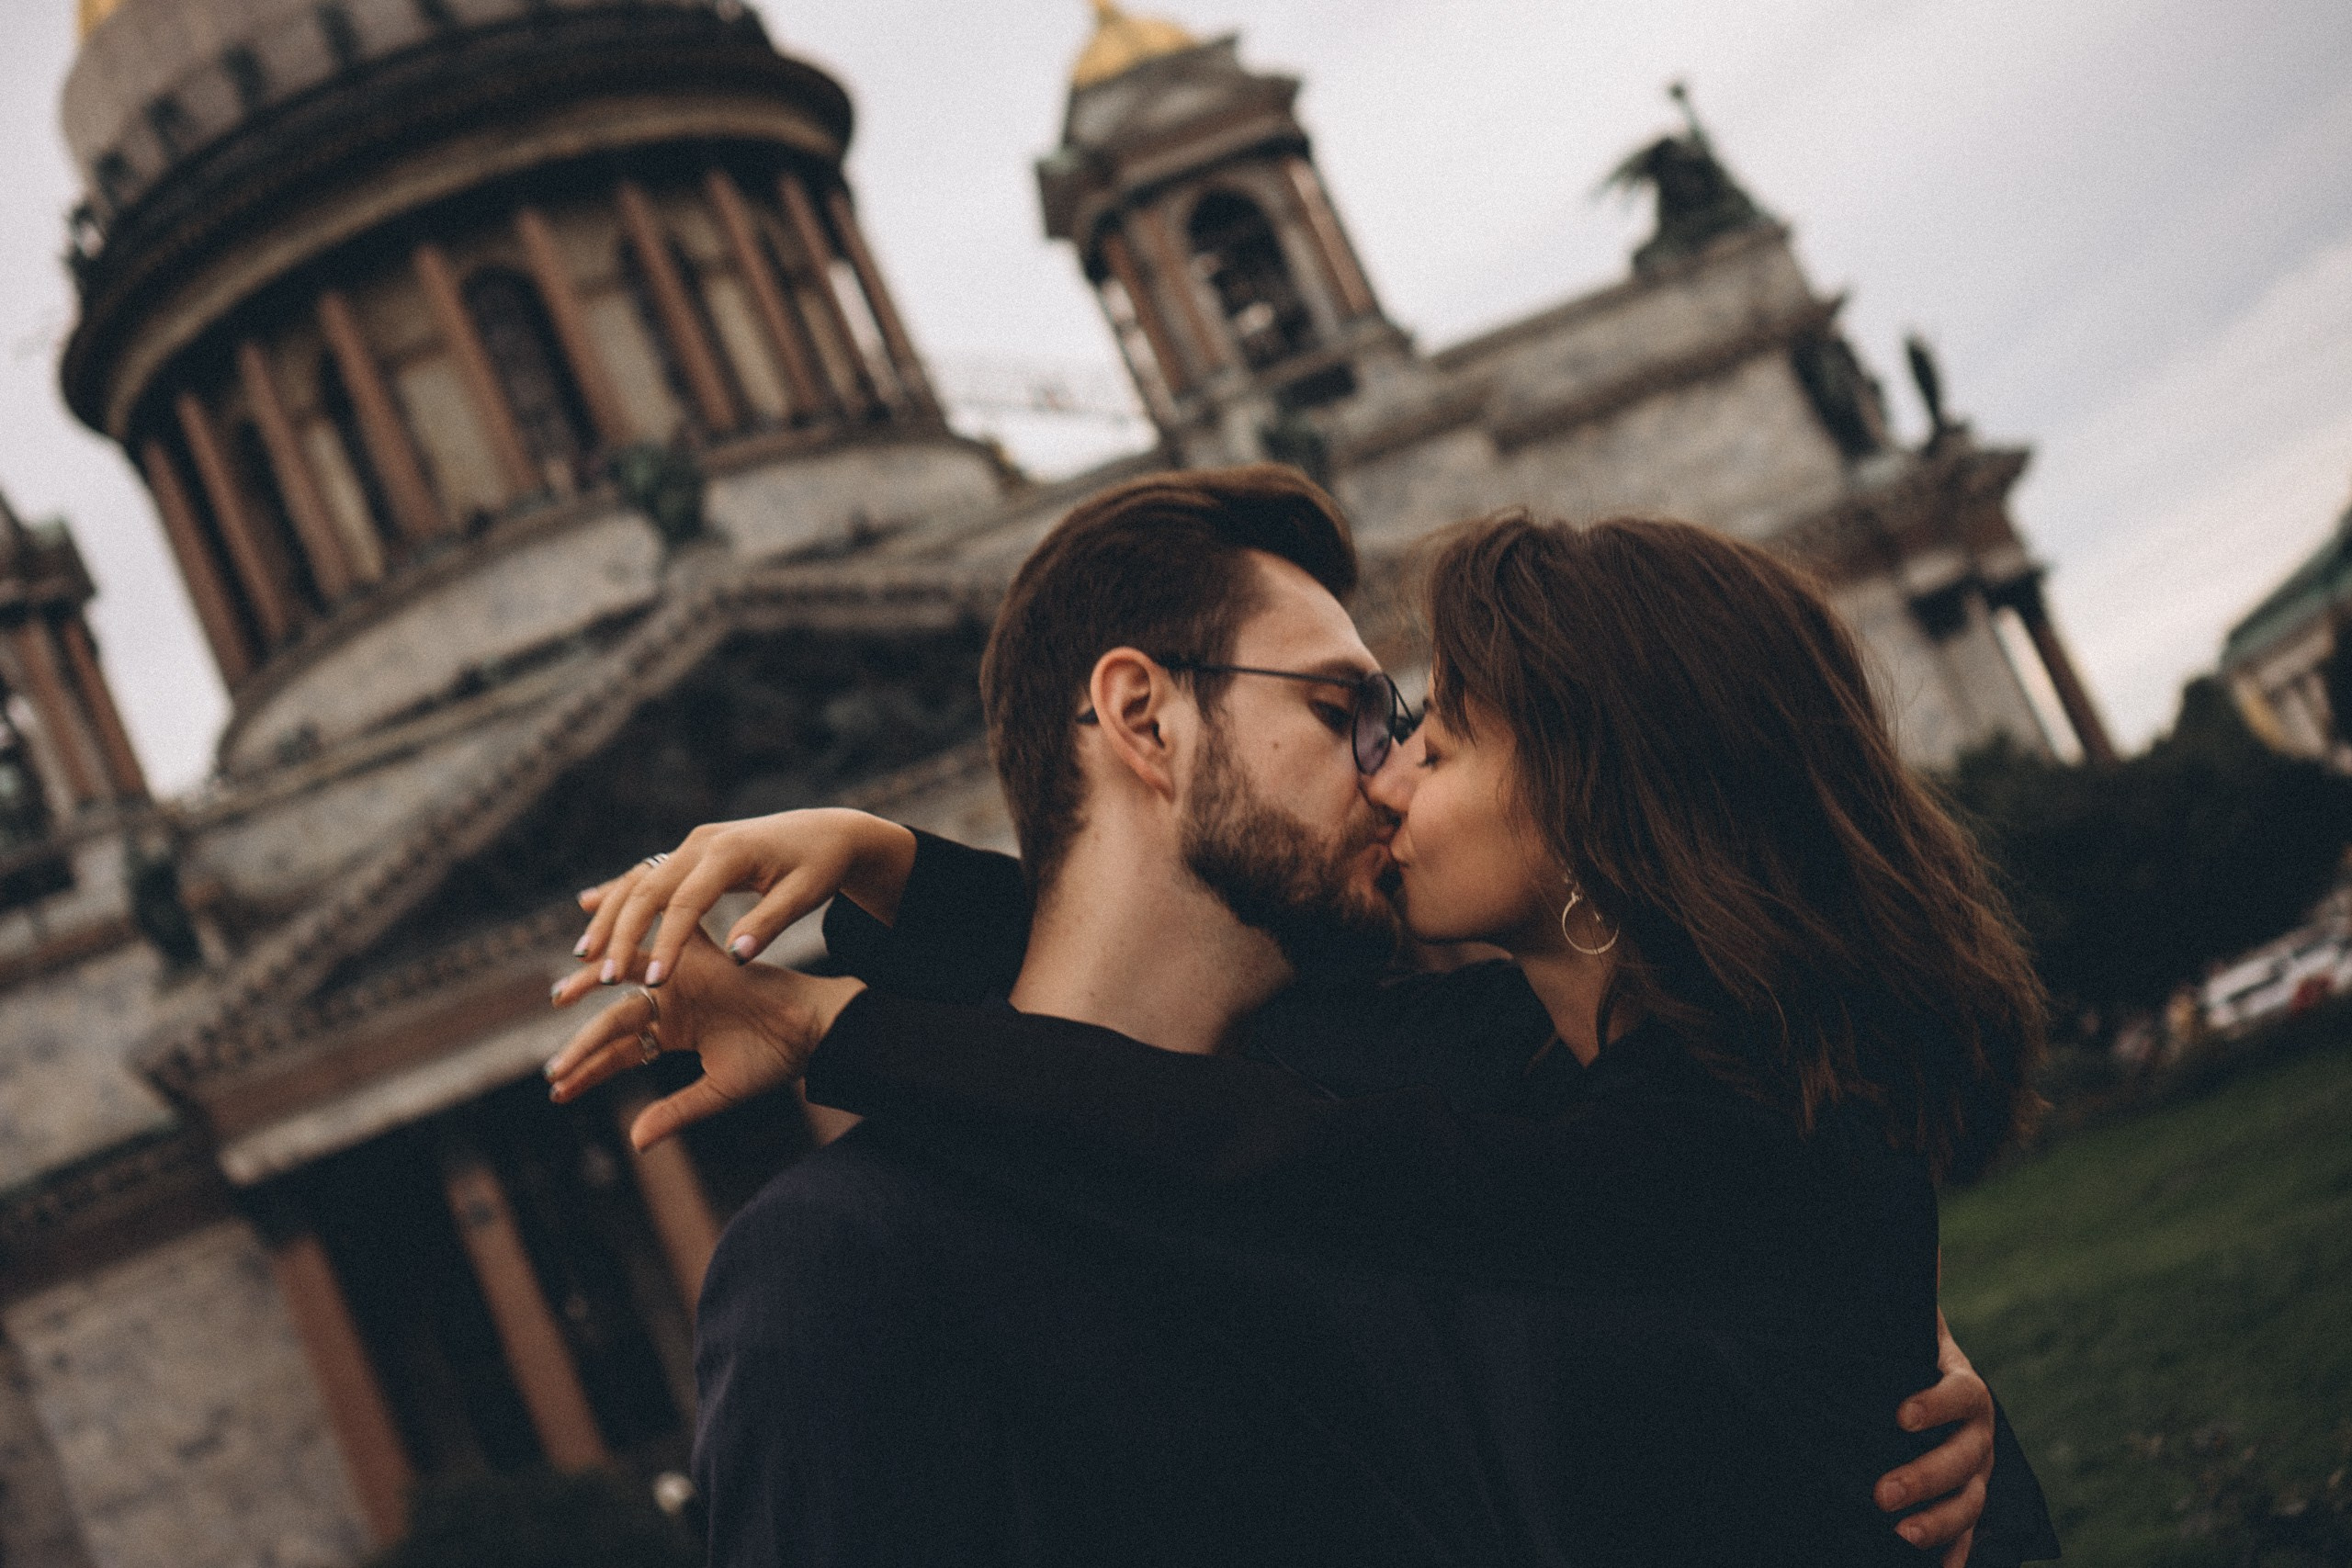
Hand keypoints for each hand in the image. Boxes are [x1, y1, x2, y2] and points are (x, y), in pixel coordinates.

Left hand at [545, 925, 864, 1147]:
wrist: (813, 1031)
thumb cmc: (774, 1060)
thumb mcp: (716, 1093)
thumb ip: (675, 1111)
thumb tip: (635, 1141)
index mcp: (675, 1030)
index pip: (621, 1051)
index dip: (589, 1069)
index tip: (558, 1092)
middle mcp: (673, 1000)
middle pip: (616, 1017)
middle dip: (582, 1041)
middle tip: (554, 1063)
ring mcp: (685, 976)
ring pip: (627, 973)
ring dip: (592, 980)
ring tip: (560, 997)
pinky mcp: (702, 955)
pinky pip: (666, 938)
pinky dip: (639, 936)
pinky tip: (607, 936)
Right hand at [573, 809, 915, 986]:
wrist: (828, 830)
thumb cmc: (821, 866)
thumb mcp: (806, 896)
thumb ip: (769, 924)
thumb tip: (738, 958)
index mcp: (731, 853)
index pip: (687, 902)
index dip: (667, 943)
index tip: (655, 982)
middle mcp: (703, 843)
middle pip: (649, 890)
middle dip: (623, 934)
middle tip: (605, 980)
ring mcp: (693, 843)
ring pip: (638, 879)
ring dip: (610, 915)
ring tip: (584, 956)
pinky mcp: (691, 849)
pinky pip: (647, 872)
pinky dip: (619, 891)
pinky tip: (587, 906)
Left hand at [1874, 1310, 1992, 1564]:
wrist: (1916, 1379)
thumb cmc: (1898, 1350)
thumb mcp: (1900, 1324)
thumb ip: (1910, 1290)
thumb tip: (1918, 1241)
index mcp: (1964, 1386)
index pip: (1960, 1394)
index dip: (1935, 1405)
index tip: (1899, 1416)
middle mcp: (1978, 1434)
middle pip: (1962, 1460)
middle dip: (1925, 1478)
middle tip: (1882, 1493)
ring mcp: (1975, 1473)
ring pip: (1969, 1503)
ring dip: (1939, 1523)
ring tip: (1900, 1536)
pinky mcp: (1964, 1502)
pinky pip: (1966, 1535)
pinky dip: (1954, 1554)